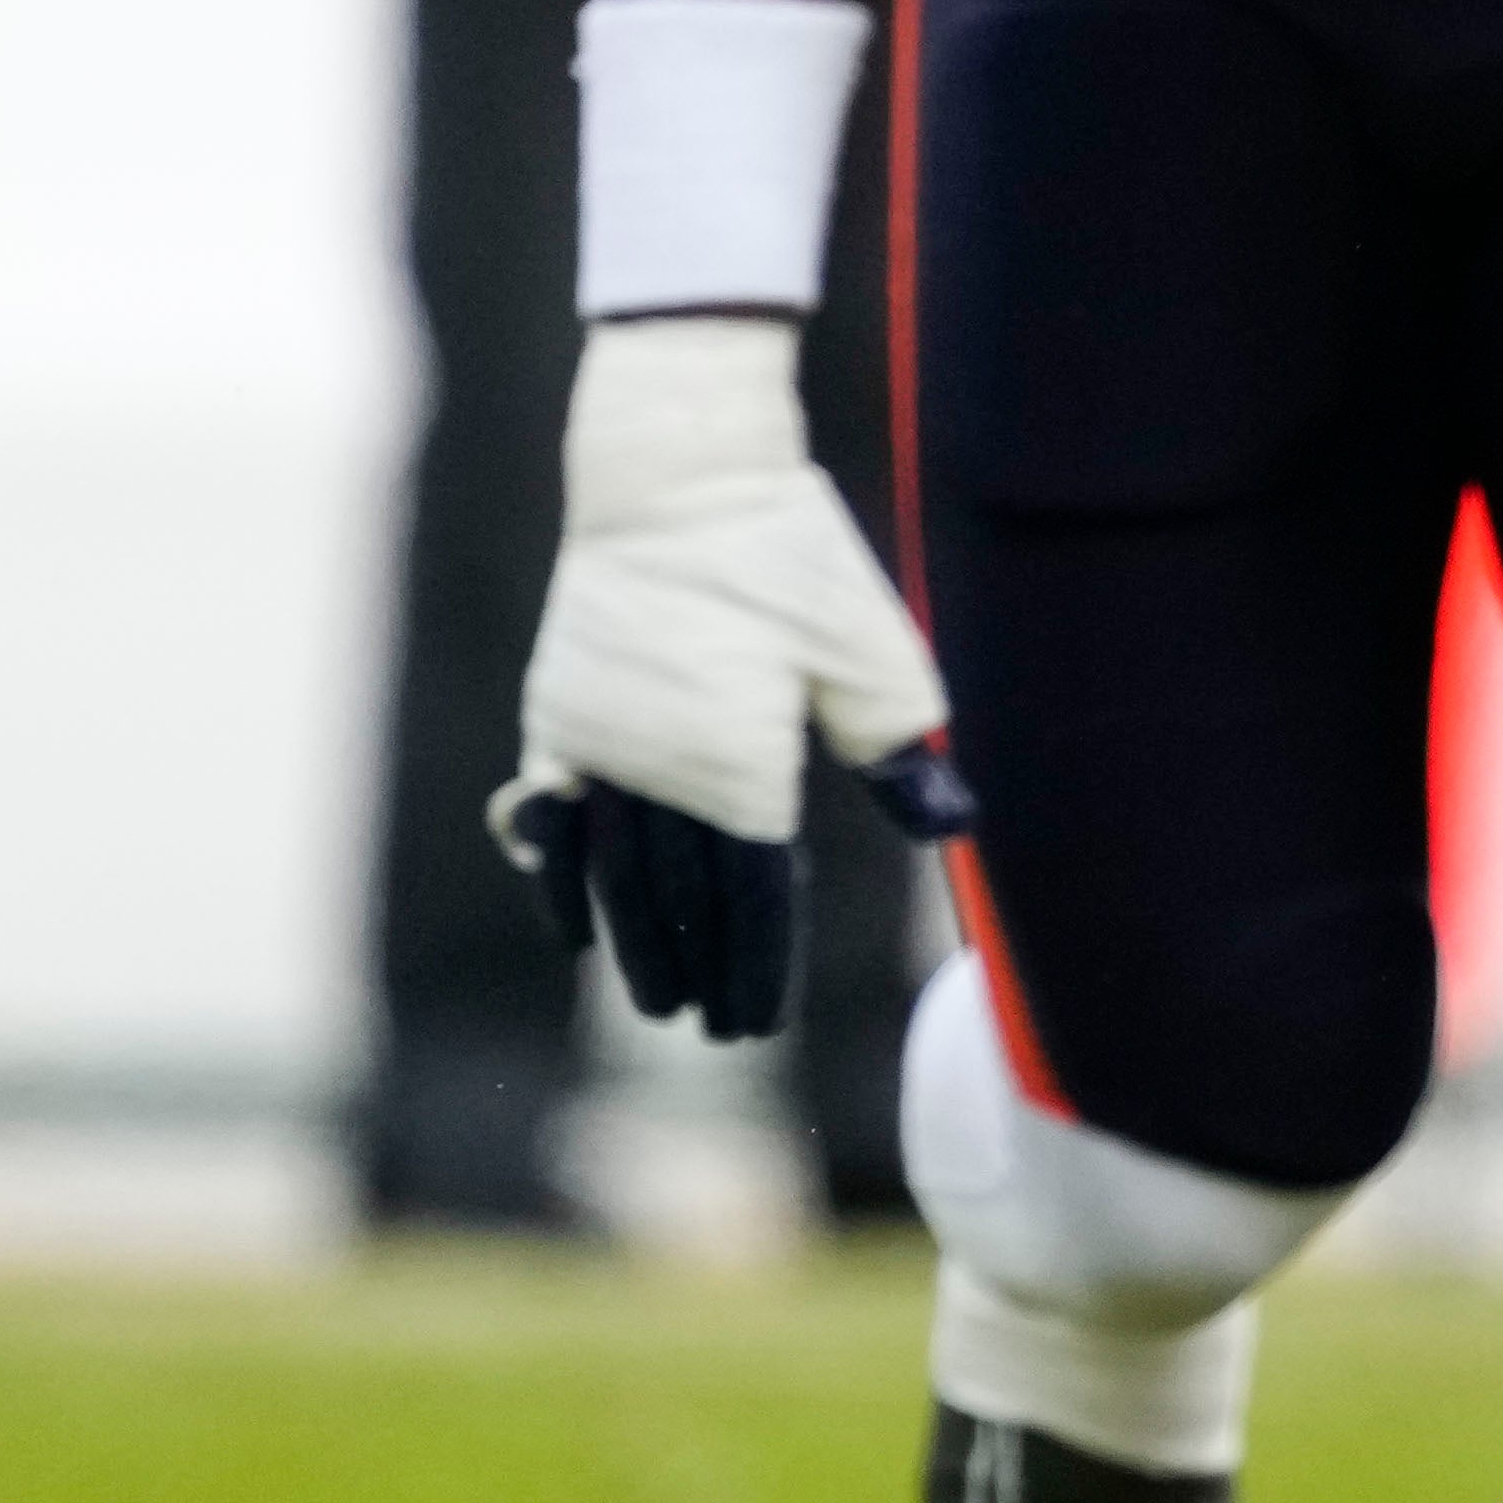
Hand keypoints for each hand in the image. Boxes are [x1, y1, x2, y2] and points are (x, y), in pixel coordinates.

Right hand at [495, 312, 966, 1038]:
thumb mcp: (872, 651)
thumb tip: (952, 831)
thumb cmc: (790, 557)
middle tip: (713, 1029)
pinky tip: (566, 924)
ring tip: (653, 1001)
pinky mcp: (558, 708)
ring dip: (634, 940)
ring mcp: (596, 742)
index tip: (755, 1021)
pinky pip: (550, 817)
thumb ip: (901, 750)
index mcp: (741, 768)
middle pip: (679, 897)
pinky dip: (557, 875)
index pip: (748, 898)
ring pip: (613, 870)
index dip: (755, 965)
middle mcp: (659, 771)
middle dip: (700, 967)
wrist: (676, 473)